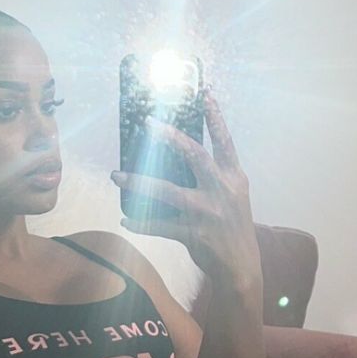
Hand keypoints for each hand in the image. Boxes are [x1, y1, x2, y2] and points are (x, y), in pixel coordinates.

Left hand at [110, 87, 261, 289]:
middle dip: (171, 138)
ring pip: (168, 192)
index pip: (224, 141)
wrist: (241, 264)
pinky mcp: (193, 234)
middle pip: (195, 156)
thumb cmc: (233, 224)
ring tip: (116, 175)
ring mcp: (207, 212)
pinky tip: (126, 219)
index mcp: (233, 177)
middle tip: (148, 123)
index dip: (215, 116)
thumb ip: (216, 174)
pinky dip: (141, 222)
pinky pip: (160, 226)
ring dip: (139, 183)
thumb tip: (184, 152)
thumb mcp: (234, 195)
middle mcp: (221, 190)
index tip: (204, 93)